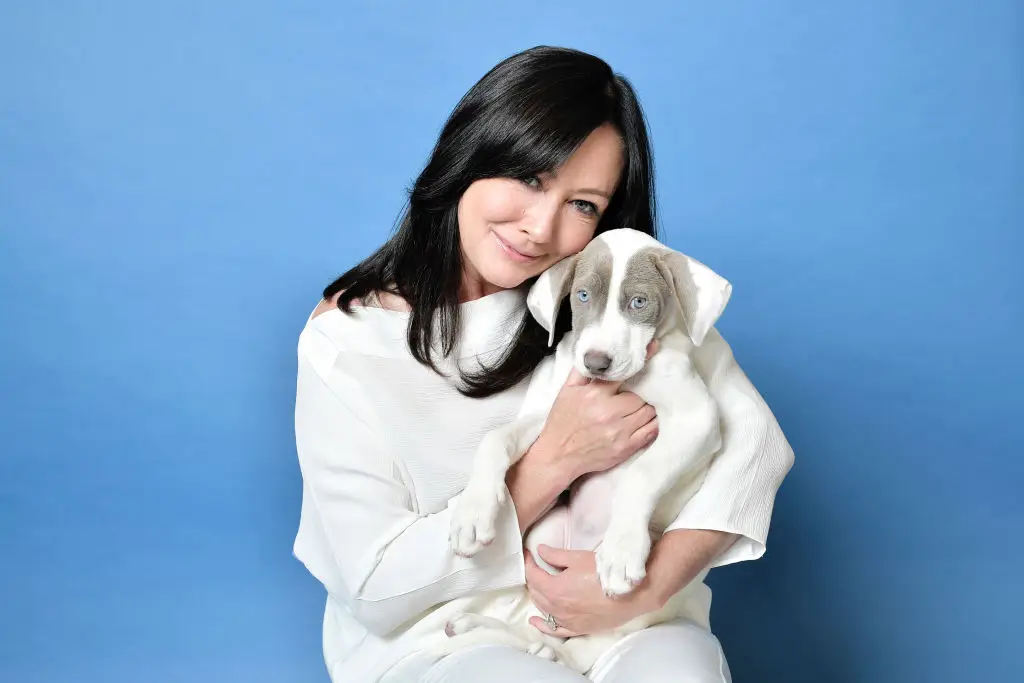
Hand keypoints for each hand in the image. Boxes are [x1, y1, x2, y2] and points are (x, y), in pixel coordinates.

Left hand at [524, 544, 654, 636]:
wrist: (630, 594)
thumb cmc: (605, 573)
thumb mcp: (579, 558)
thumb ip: (556, 555)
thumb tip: (540, 551)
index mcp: (555, 589)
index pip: (533, 575)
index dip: (529, 563)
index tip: (529, 554)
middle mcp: (557, 608)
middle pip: (536, 592)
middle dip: (533, 578)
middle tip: (535, 566)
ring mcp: (566, 621)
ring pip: (543, 609)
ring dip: (537, 596)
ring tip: (537, 585)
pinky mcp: (577, 629)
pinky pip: (554, 630)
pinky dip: (543, 625)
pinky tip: (536, 620)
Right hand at [533, 341, 659, 478]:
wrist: (558, 455)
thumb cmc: (562, 421)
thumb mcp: (566, 391)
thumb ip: (582, 370)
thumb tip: (596, 351)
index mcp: (595, 394)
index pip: (624, 373)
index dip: (642, 360)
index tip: (654, 347)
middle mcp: (609, 412)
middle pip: (640, 396)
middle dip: (640, 394)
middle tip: (636, 395)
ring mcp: (619, 431)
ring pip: (648, 412)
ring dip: (647, 408)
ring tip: (639, 408)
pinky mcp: (625, 448)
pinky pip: (650, 432)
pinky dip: (652, 424)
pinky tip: (645, 422)